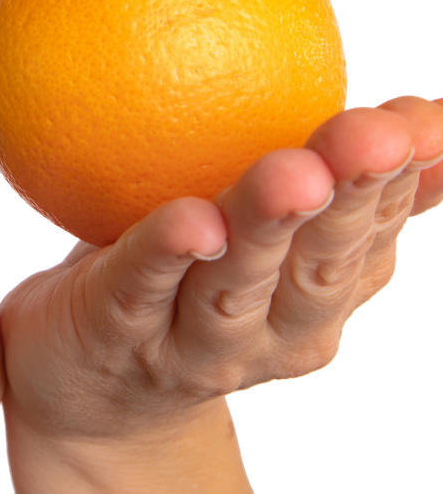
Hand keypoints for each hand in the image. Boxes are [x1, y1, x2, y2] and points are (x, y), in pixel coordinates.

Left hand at [0, 96, 442, 493]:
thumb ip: (329, 183)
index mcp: (314, 297)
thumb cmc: (183, 286)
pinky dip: (166, 254)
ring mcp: (193, 346)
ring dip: (267, 227)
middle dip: (349, 200)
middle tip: (373, 137)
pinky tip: (191, 222)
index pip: (369, 234)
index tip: (418, 121)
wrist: (91, 390)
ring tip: (294, 175)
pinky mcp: (118, 336)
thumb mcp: (264, 236)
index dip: (399, 177)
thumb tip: (425, 110)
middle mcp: (267, 333)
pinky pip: (141, 288)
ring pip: (233, 284)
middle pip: (316, 265)